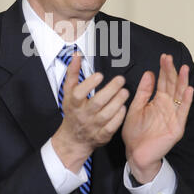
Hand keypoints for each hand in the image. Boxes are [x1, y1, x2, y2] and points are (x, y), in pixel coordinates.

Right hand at [52, 53, 128, 172]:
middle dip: (110, 90)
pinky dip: (119, 117)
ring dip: (117, 102)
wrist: (73, 138)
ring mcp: (93, 126)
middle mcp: (83, 114)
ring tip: (125, 92)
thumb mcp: (68, 91)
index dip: (89, 84)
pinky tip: (123, 108)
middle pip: (97, 103)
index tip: (100, 75)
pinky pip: (112, 127)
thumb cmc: (73, 111)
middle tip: (120, 80)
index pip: (79, 93)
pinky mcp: (102, 135)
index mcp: (74, 103)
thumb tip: (76, 55)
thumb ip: (72, 73)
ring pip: (106, 114)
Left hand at [122, 54, 193, 183]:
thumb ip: (143, 92)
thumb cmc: (135, 133)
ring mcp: (173, 116)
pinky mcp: (176, 127)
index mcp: (157, 101)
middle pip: (172, 85)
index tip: (163, 57)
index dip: (163, 70)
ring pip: (179, 96)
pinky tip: (188, 89)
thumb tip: (149, 73)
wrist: (135, 153)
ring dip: (182, 82)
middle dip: (171, 71)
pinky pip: (182, 112)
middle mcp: (167, 106)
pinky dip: (185, 101)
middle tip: (169, 58)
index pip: (163, 82)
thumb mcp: (136, 107)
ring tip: (183, 69)